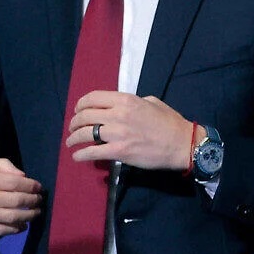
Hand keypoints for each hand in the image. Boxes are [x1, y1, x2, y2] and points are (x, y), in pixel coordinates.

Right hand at [0, 158, 42, 238]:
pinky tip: (22, 225)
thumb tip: (23, 177)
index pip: (13, 182)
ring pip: (11, 217)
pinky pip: (1, 230)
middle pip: (15, 200)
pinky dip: (16, 229)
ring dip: (29, 216)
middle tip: (39, 200)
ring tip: (36, 213)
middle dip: (33, 201)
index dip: (30, 186)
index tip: (38, 187)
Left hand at [67, 92, 194, 171]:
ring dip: (73, 138)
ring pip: (84, 133)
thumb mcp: (152, 102)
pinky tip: (77, 156)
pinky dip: (81, 154)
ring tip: (70, 142)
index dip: (81, 104)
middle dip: (74, 122)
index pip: (93, 98)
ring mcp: (117, 133)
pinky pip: (92, 152)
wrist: (182, 144)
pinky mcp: (119, 151)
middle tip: (72, 128)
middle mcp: (118, 114)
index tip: (78, 111)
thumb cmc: (170, 122)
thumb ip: (133, 102)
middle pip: (85, 115)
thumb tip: (120, 106)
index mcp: (126, 100)